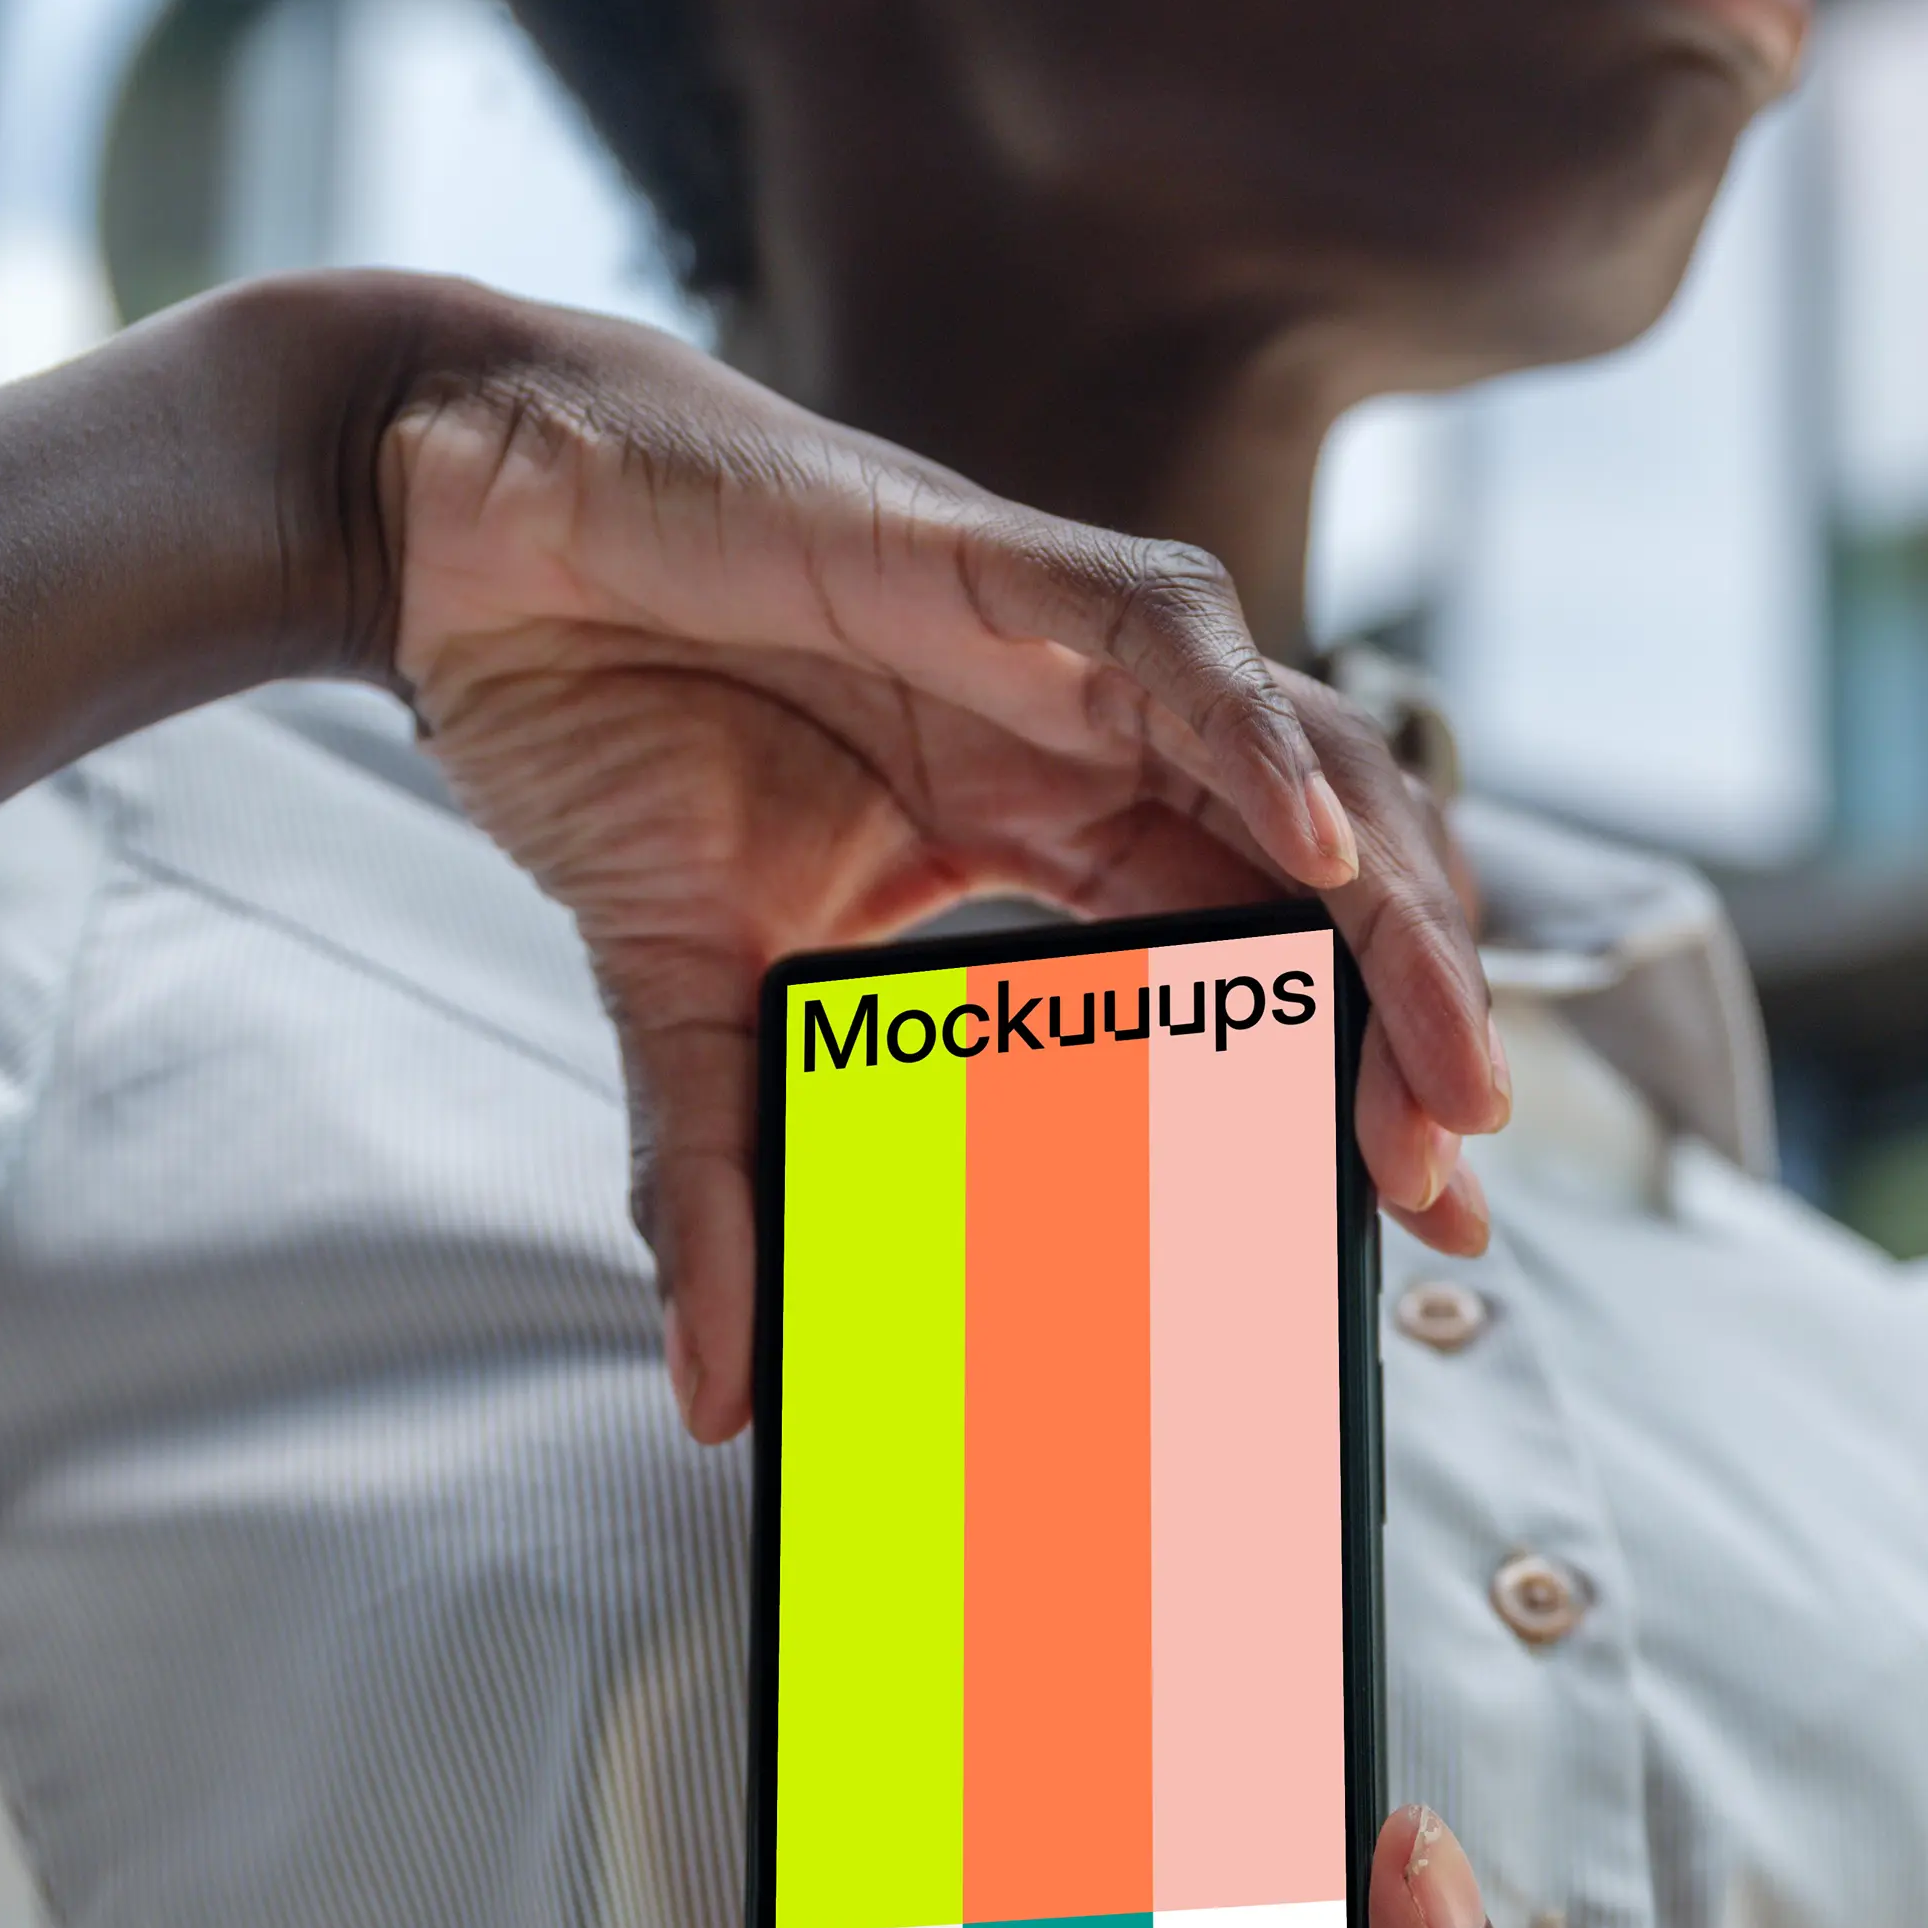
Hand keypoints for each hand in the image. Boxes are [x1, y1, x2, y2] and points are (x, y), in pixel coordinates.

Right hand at [363, 290, 1505, 1438]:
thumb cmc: (600, 706)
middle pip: (1332, 870)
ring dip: (1397, 908)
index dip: (1357, 1069)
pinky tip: (1319, 845)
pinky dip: (1260, 737)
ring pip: (1307, 755)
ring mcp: (1061, 647)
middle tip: (1455, 1178)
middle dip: (1421, 1019)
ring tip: (1447, 1059)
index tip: (1422, 1212)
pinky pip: (1179, 635)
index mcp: (1053, 822)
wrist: (473, 531)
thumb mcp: (682, 989)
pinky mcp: (998, 562)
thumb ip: (721, 1180)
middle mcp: (1093, 734)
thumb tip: (715, 1396)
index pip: (1264, 953)